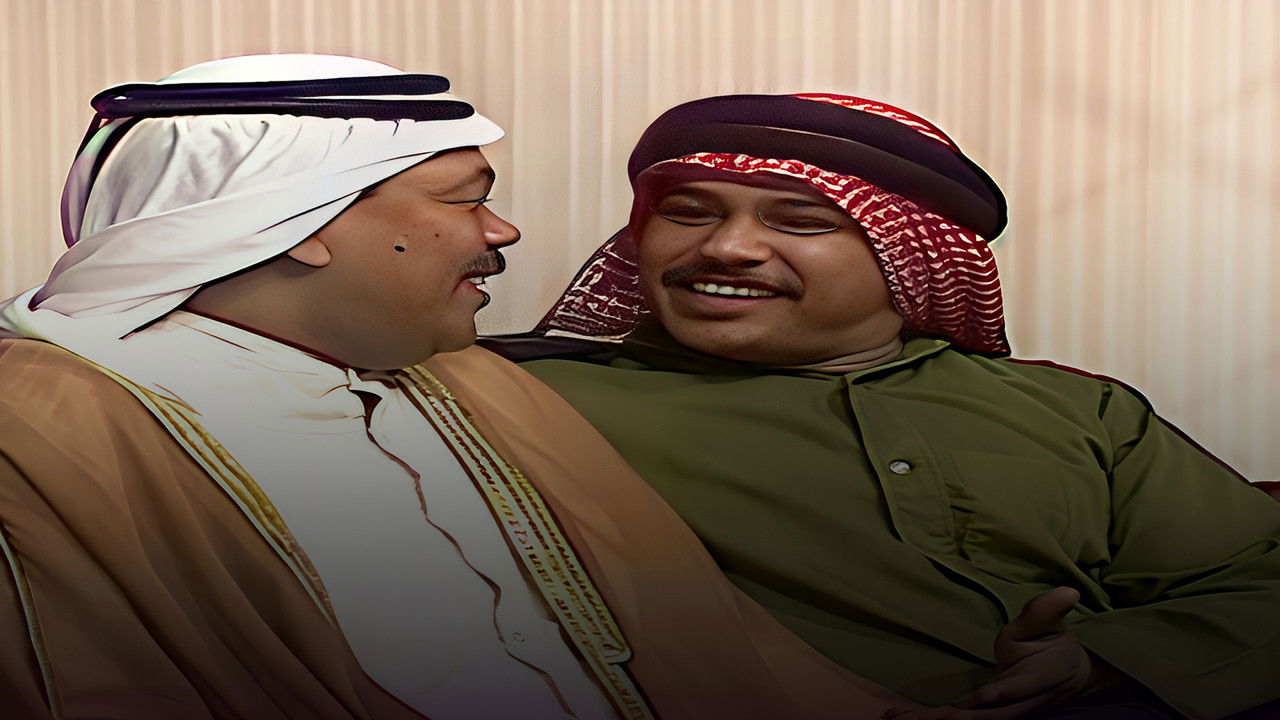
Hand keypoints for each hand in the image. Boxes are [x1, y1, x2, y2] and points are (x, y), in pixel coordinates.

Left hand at [881, 586, 1091, 719]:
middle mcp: (1024, 702)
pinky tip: (903, 716)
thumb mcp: (1051, 624)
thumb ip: (1048, 610)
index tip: (976, 700)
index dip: (999, 695)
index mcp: (1041, 678)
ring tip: (899, 718)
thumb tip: (1068, 591)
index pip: (1018, 689)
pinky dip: (932, 719)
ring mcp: (1008, 711)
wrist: (1070, 675)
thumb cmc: (1053, 644)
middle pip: (991, 717)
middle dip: (957, 719)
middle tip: (922, 718)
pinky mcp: (991, 714)